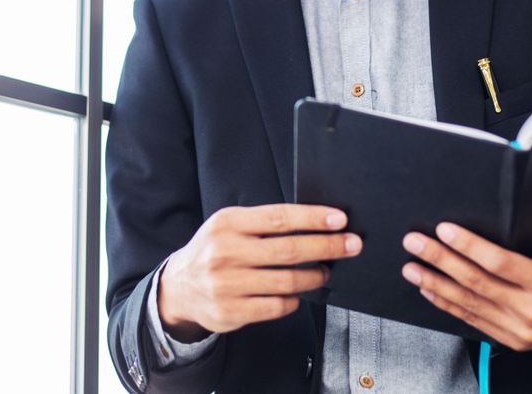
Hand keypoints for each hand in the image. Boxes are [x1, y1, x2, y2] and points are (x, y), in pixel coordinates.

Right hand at [159, 204, 362, 341]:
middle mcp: (225, 253)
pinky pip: (276, 306)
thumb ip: (263, 224)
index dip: (313, 219)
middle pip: (289, 250)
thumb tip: (315, 224)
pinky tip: (297, 294)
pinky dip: (293, 300)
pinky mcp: (230, 312)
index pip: (279, 218)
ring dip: (314, 276)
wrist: (179, 288)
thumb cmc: (214, 251)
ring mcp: (227, 285)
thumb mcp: (229, 226)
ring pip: (287, 281)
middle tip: (351, 245)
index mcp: (227, 224)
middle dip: (327, 247)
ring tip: (324, 272)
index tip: (340, 220)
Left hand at [401, 184, 531, 350]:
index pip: (499, 263)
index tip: (444, 230)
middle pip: (475, 282)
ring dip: (436, 285)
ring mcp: (519, 329)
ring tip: (412, 268)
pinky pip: (474, 321)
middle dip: (440, 260)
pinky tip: (430, 291)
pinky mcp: (512, 339)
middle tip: (415, 243)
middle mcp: (531, 310)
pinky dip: (449, 305)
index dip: (469, 246)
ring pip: (469, 304)